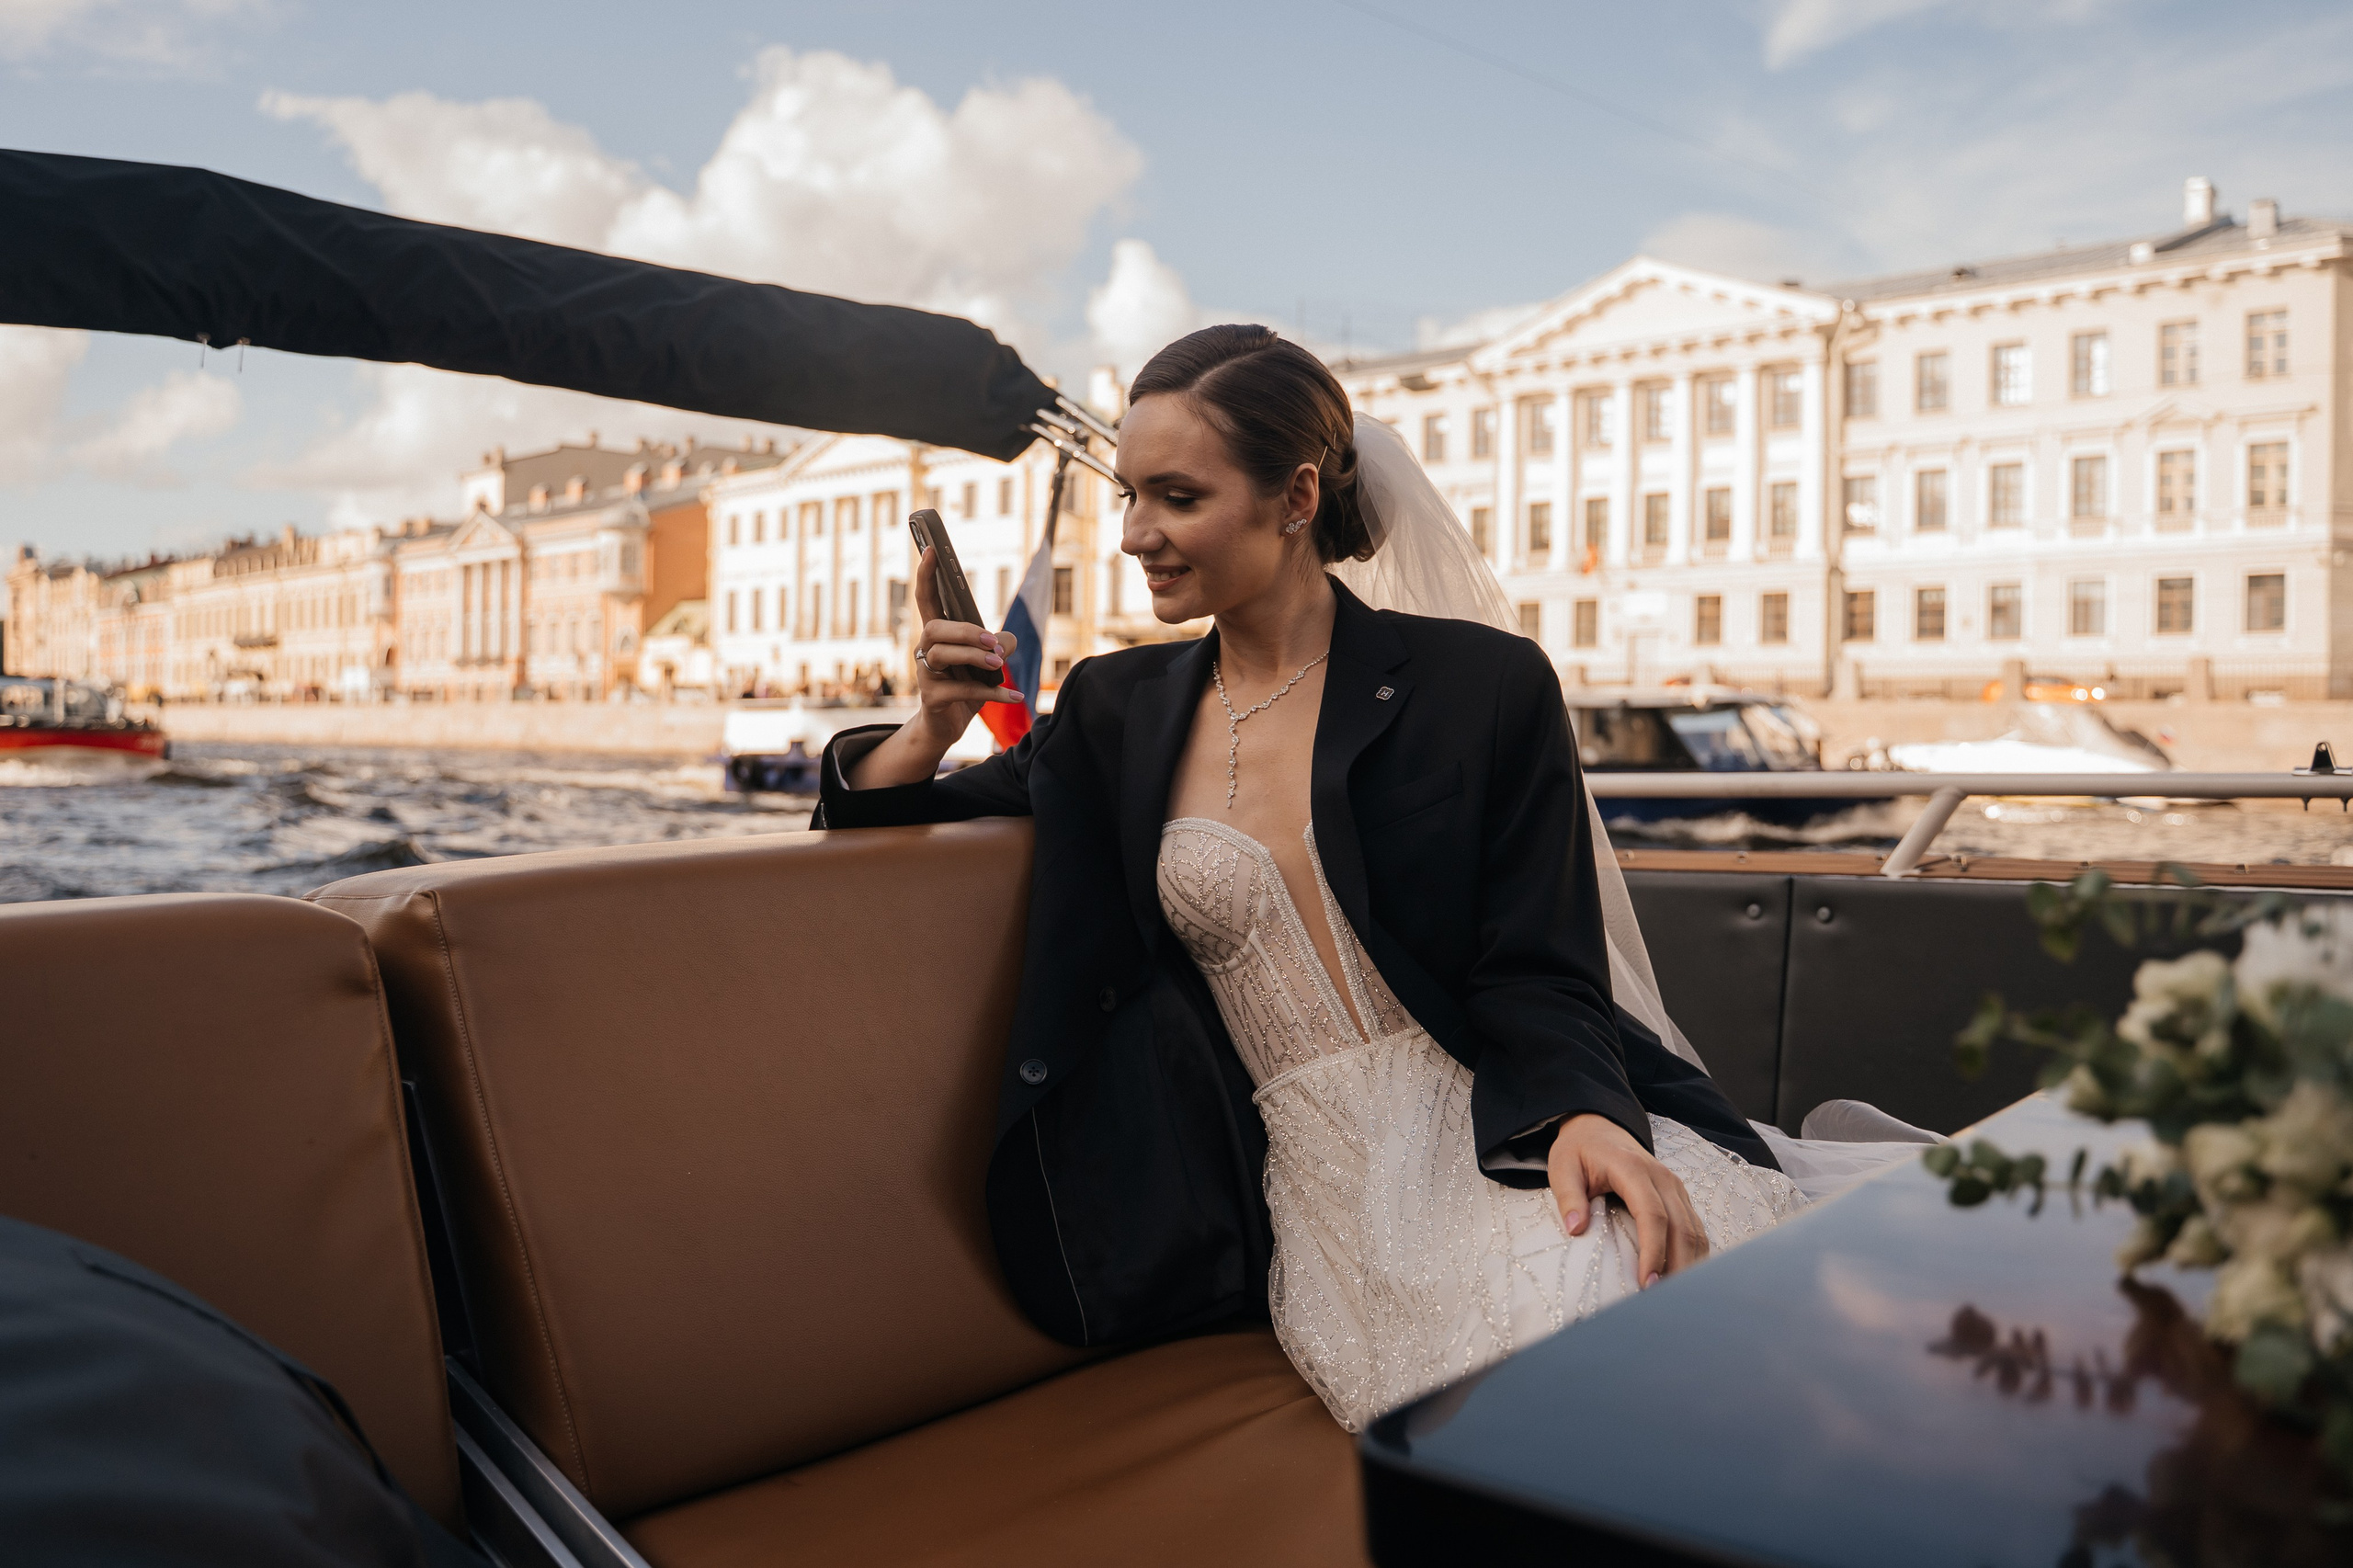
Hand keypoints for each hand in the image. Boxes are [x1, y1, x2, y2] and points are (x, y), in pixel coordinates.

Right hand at [846, 547, 1023, 789]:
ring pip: (943, 656)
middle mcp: (926, 650)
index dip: (927, 576)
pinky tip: (1015, 696)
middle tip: (992, 641)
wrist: (948, 725)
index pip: (927, 599)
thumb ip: (999, 645)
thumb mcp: (987, 663)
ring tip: (999, 663)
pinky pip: (961, 691)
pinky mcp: (933, 698)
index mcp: (938, 635)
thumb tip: (1006, 642)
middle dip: (964, 630)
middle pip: (934, 628)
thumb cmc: (966, 685)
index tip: (931, 551)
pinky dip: (992, 693)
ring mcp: (926, 675)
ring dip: (974, 657)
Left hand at [1547, 1113, 1709, 1288]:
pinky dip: (1694, 1257)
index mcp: (1634, 1169)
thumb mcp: (1562, 1167)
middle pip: (1683, 1228)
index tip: (1646, 1284)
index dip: (1653, 1251)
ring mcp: (1676, 1187)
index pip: (1652, 1215)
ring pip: (1695, 1231)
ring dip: (1690, 1266)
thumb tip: (1576, 1229)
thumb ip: (1568, 1196)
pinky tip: (1683, 1281)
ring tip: (1676, 1300)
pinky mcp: (1680, 1198)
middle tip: (1663, 1303)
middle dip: (1678, 1268)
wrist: (1599, 1127)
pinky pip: (1695, 1230)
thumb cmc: (1579, 1151)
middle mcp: (1663, 1178)